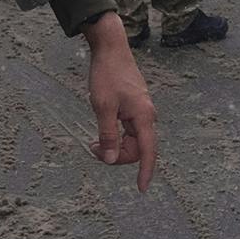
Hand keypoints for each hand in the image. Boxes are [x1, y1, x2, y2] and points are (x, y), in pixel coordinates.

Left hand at [82, 14, 157, 191]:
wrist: (111, 49)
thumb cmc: (107, 75)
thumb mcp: (103, 106)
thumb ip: (108, 135)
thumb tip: (111, 159)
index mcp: (143, 116)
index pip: (148, 151)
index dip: (145, 171)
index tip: (141, 188)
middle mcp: (146, 116)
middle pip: (137, 149)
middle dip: (117, 155)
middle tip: (92, 149)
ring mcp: (141, 112)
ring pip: (132, 141)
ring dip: (114, 146)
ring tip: (92, 142)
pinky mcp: (134, 108)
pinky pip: (128, 130)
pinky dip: (115, 136)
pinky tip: (101, 132)